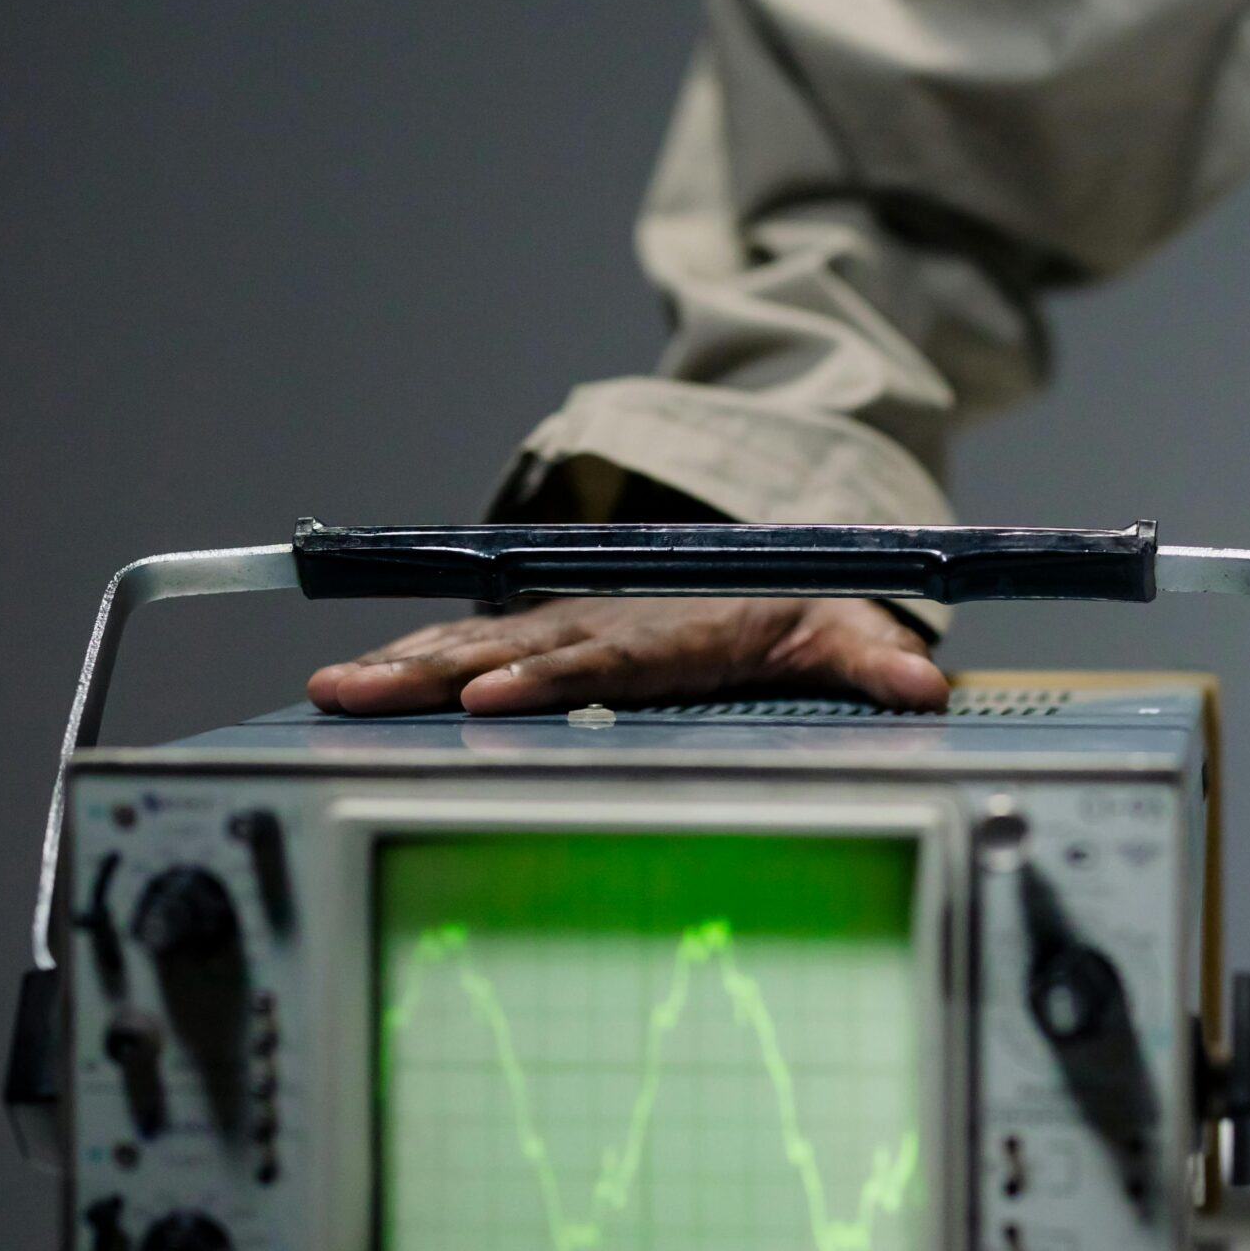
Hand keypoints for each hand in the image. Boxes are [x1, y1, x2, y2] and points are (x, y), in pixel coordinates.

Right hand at [307, 595, 948, 716]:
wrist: (757, 555)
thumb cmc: (797, 603)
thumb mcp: (844, 624)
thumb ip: (872, 658)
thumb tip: (921, 688)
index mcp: (673, 626)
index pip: (604, 654)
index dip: (547, 675)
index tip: (491, 695)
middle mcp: (604, 617)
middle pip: (511, 645)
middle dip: (431, 672)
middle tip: (357, 693)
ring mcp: (562, 621)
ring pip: (470, 639)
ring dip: (398, 667)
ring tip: (328, 688)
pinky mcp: (535, 630)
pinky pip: (460, 643)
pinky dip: (401, 662)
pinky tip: (344, 687)